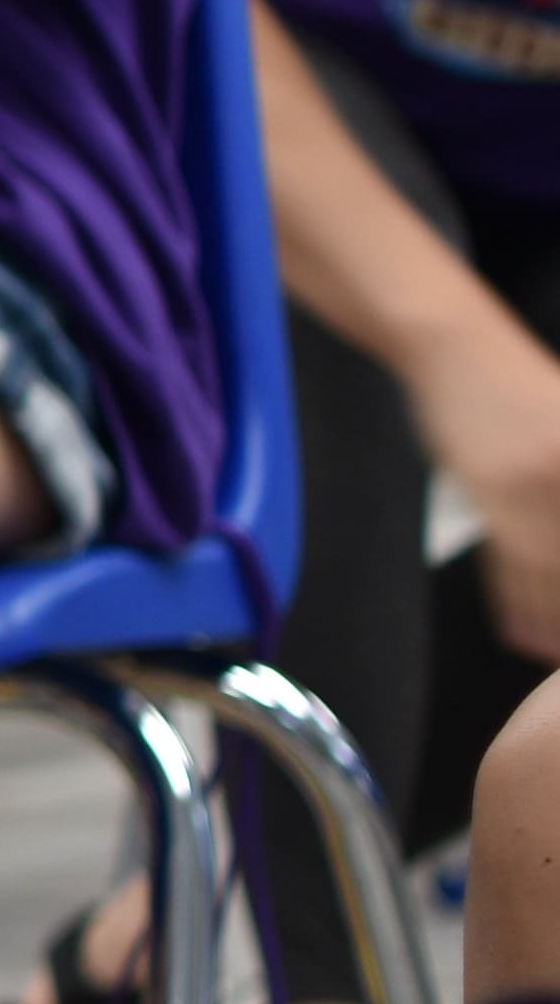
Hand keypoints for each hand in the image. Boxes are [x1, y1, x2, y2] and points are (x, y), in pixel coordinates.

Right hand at [412, 334, 559, 662]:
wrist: (454, 345)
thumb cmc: (519, 384)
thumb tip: (554, 545)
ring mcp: (531, 485)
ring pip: (552, 572)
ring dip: (555, 622)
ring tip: (555, 658)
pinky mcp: (490, 493)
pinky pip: (507, 563)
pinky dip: (517, 603)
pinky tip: (525, 632)